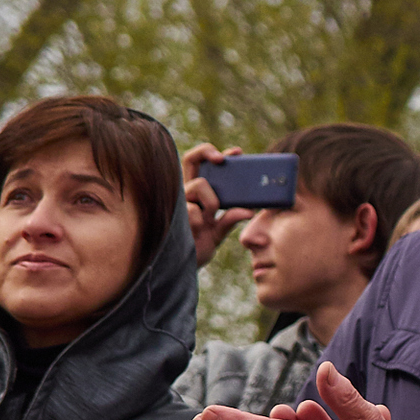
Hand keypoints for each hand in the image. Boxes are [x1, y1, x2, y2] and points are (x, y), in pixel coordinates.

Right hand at [183, 142, 251, 268]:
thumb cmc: (197, 247)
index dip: (215, 153)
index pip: (202, 165)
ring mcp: (177, 201)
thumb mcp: (218, 233)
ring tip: (210, 218)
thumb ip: (230, 220)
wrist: (179, 269)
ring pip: (199, 184)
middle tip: (223, 160)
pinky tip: (195, 231)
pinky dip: (199, 221)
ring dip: (212, 201)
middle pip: (191, 160)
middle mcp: (185, 193)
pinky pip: (193, 210)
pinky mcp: (171, 213)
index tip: (236, 152)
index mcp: (197, 195)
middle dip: (207, 151)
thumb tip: (249, 211)